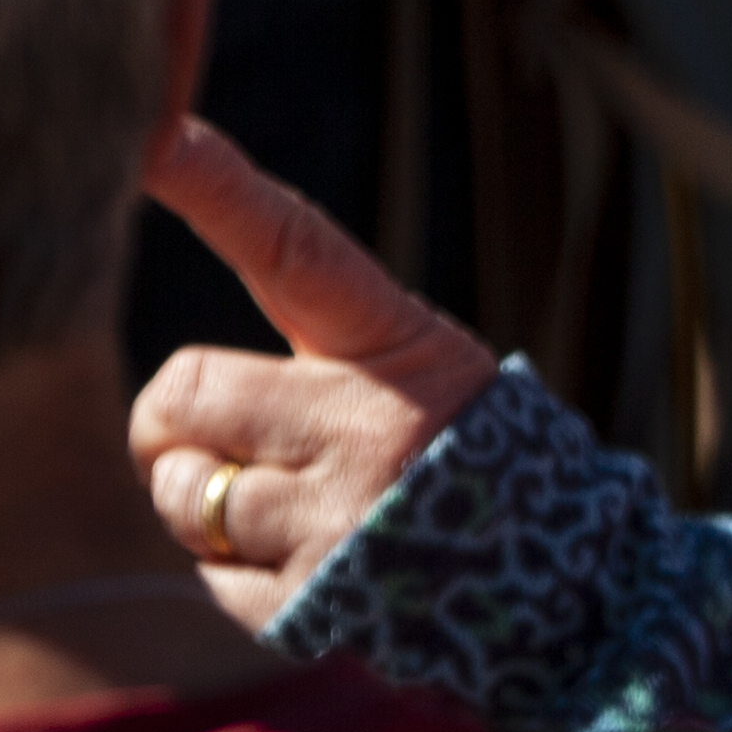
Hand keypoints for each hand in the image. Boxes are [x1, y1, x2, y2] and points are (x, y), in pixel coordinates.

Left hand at [129, 118, 499, 621]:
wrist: (577, 585)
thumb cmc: (465, 460)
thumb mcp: (419, 375)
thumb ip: (311, 366)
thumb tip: (172, 404)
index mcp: (395, 343)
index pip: (292, 248)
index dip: (217, 188)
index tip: (154, 132)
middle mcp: (365, 421)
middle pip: (185, 388)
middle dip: (167, 424)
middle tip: (203, 442)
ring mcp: (339, 514)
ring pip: (183, 493)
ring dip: (203, 508)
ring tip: (287, 513)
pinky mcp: (318, 599)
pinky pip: (211, 577)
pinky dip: (237, 576)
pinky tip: (309, 568)